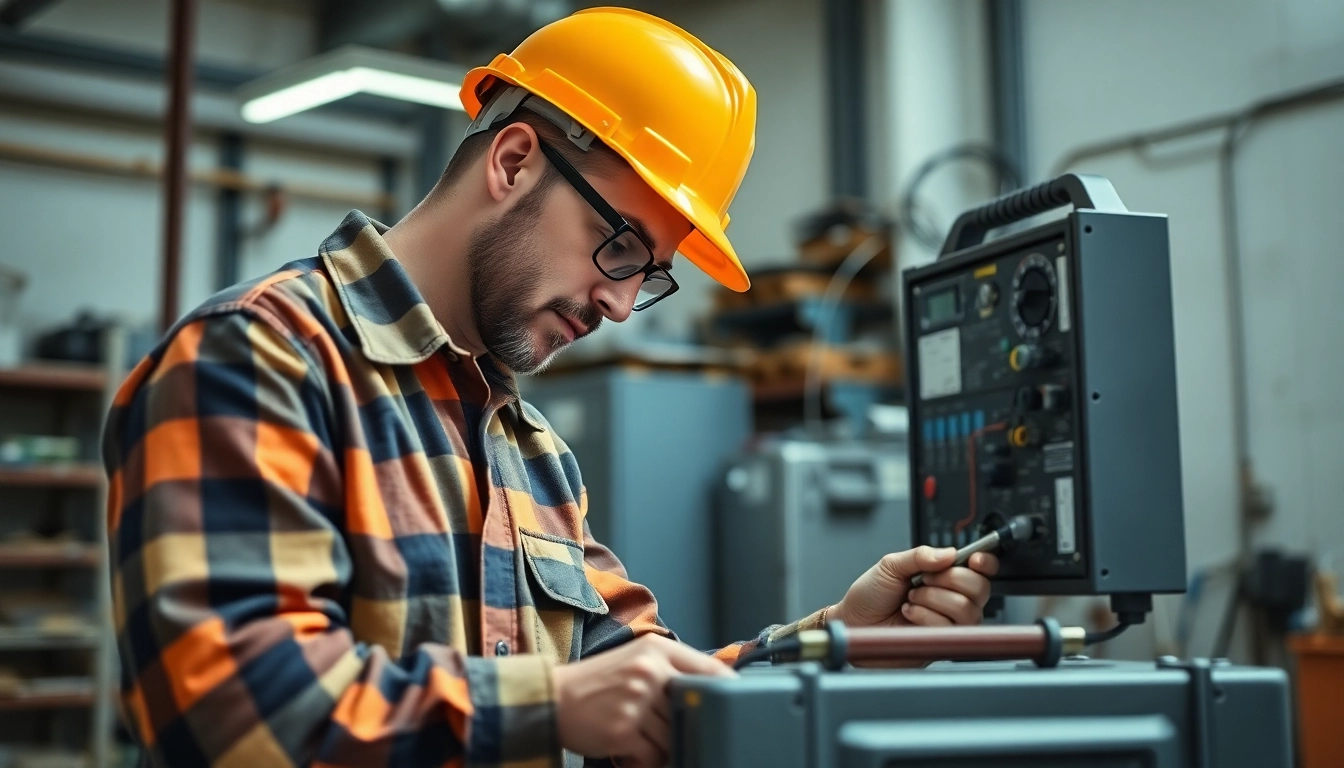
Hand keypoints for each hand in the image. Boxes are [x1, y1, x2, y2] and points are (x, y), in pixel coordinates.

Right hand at [552, 633, 733, 767]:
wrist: (553, 698)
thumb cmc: (597, 682)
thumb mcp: (635, 660)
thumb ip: (670, 670)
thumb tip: (711, 690)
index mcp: (656, 649)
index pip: (708, 670)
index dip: (728, 690)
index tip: (739, 705)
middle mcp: (648, 670)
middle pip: (691, 708)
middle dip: (684, 724)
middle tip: (674, 729)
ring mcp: (636, 700)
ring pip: (674, 735)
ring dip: (662, 745)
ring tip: (642, 738)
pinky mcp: (624, 730)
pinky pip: (653, 755)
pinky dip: (647, 760)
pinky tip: (632, 752)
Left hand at [831, 546, 998, 629]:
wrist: (853, 623)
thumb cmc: (869, 596)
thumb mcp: (891, 566)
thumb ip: (919, 556)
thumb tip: (949, 553)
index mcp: (945, 577)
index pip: (981, 570)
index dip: (984, 563)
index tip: (974, 559)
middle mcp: (953, 600)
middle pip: (980, 588)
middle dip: (948, 580)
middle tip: (921, 581)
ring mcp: (950, 623)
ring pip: (966, 608)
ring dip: (931, 599)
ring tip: (910, 600)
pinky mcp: (942, 643)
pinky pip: (948, 626)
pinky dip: (923, 616)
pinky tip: (908, 615)